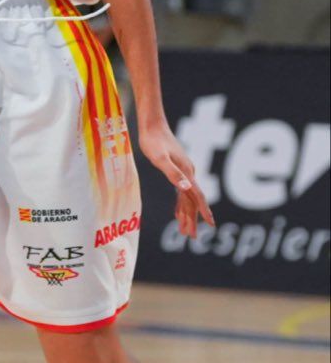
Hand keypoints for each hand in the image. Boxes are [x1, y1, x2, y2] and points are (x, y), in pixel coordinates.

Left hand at [139, 119, 213, 238]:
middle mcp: (188, 173)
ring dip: (187, 214)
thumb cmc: (153, 141)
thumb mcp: (160, 158)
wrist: (152, 124)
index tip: (210, 225)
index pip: (197, 196)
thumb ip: (172, 173)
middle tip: (192, 237)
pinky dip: (181, 204)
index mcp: (187, 172)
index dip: (203, 211)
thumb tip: (186, 187)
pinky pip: (182, 191)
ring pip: (188, 198)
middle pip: (193, 200)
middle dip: (194, 219)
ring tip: (185, 231)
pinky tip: (178, 213)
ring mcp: (184, 171)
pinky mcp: (177, 169)